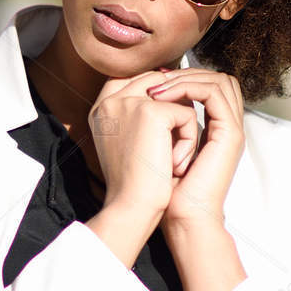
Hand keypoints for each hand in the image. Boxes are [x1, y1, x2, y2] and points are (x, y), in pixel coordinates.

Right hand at [87, 69, 197, 219]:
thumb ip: (137, 115)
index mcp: (101, 108)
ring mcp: (128, 102)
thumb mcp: (128, 143)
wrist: (132, 207)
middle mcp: (110, 100)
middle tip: (172, 147)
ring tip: (171, 158)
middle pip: (158, 84)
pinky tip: (174, 163)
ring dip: (183, 128)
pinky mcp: (150, 112)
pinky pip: (186, 115)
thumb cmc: (134, 184)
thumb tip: (167, 88)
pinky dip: (188, 141)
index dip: (159, 100)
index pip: (136, 82)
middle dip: (174, 112)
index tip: (166, 130)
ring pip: (176, 100)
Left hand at [144, 69, 244, 235]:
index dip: (182, 77)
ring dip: (184, 78)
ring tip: (155, 90)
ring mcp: (233, 129)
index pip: (207, 86)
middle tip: (154, 80)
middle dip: (184, 73)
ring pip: (218, 80)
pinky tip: (161, 98)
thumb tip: (144, 96)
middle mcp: (227, 126)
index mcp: (215, 129)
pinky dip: (187, 88)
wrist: (182, 218)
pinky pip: (214, 93)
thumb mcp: (159, 148)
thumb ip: (161, 123)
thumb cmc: (166, 191)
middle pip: (217, 77)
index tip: (151, 81)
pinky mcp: (230, 134)